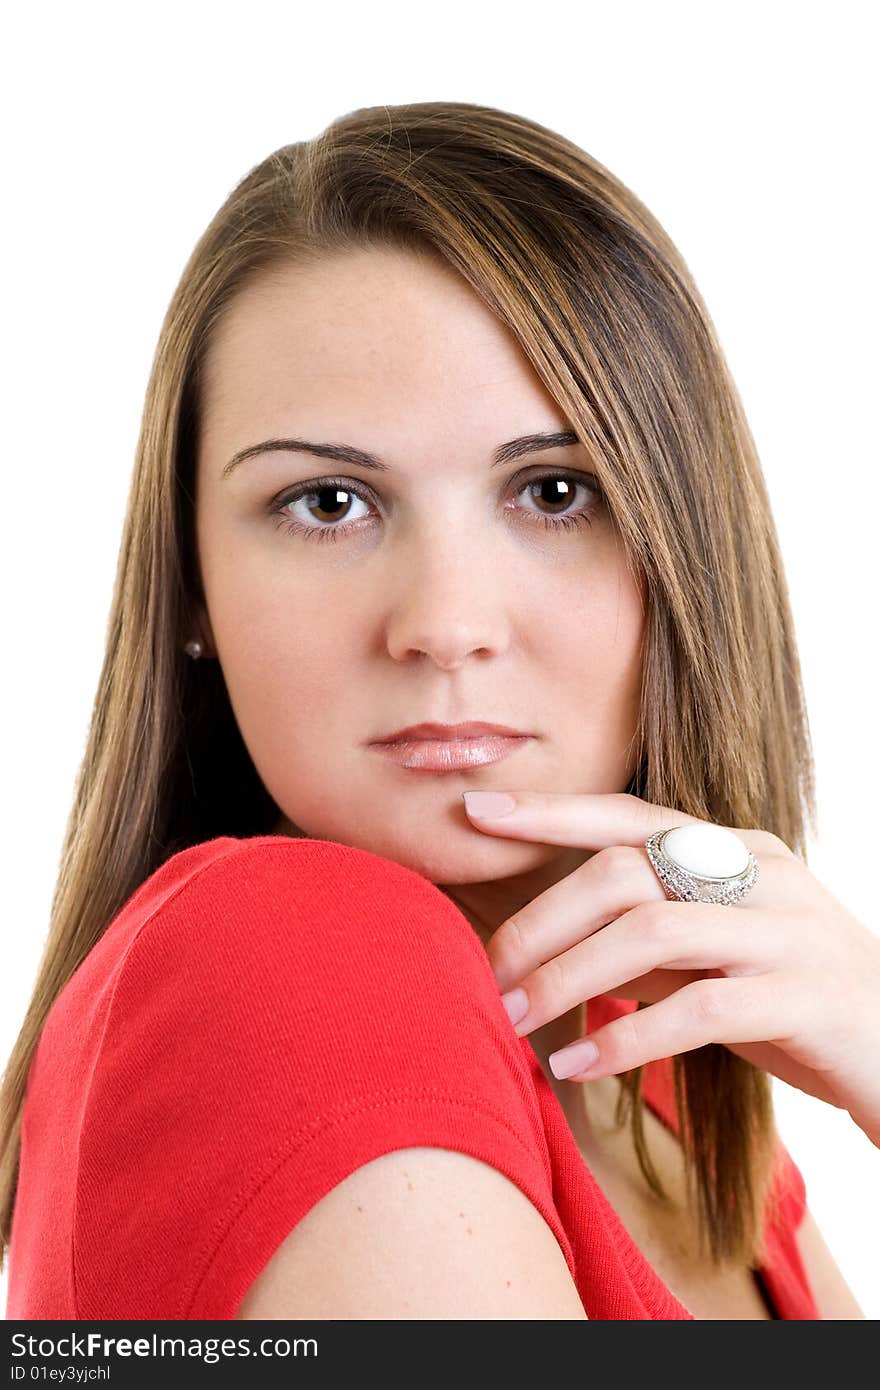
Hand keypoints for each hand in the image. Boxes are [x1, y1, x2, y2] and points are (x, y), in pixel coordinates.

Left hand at [462, 789, 879, 1148]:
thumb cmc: (790, 1001)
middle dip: (541, 920)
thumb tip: (541, 942)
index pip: (628, 817)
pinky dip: (625, 1038)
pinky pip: (699, 1007)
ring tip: (512, 1017)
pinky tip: (576, 1066)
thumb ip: (642, 939)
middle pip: (624, 872)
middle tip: (487, 971)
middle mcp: (762, 874)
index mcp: (736, 850)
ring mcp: (788, 930)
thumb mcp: (711, 957)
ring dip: (568, 976)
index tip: (476, 811)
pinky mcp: (808, 996)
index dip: (550, 813)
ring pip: (653, 932)